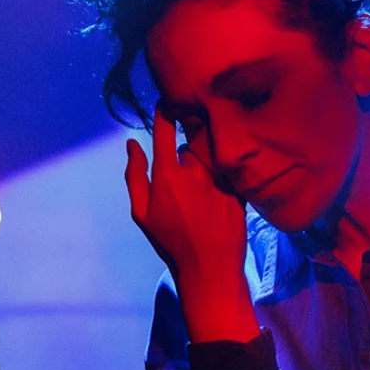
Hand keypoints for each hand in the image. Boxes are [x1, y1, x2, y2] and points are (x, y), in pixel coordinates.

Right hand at [125, 110, 256, 342]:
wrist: (210, 267)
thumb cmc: (170, 242)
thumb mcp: (142, 213)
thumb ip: (134, 175)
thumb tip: (131, 144)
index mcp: (167, 175)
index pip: (165, 129)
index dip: (165, 111)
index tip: (166, 102)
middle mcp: (195, 171)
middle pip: (190, 140)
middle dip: (187, 144)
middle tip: (186, 162)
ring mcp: (219, 178)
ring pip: (211, 153)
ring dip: (206, 157)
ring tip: (205, 179)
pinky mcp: (238, 188)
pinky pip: (229, 167)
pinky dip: (224, 169)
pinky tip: (222, 183)